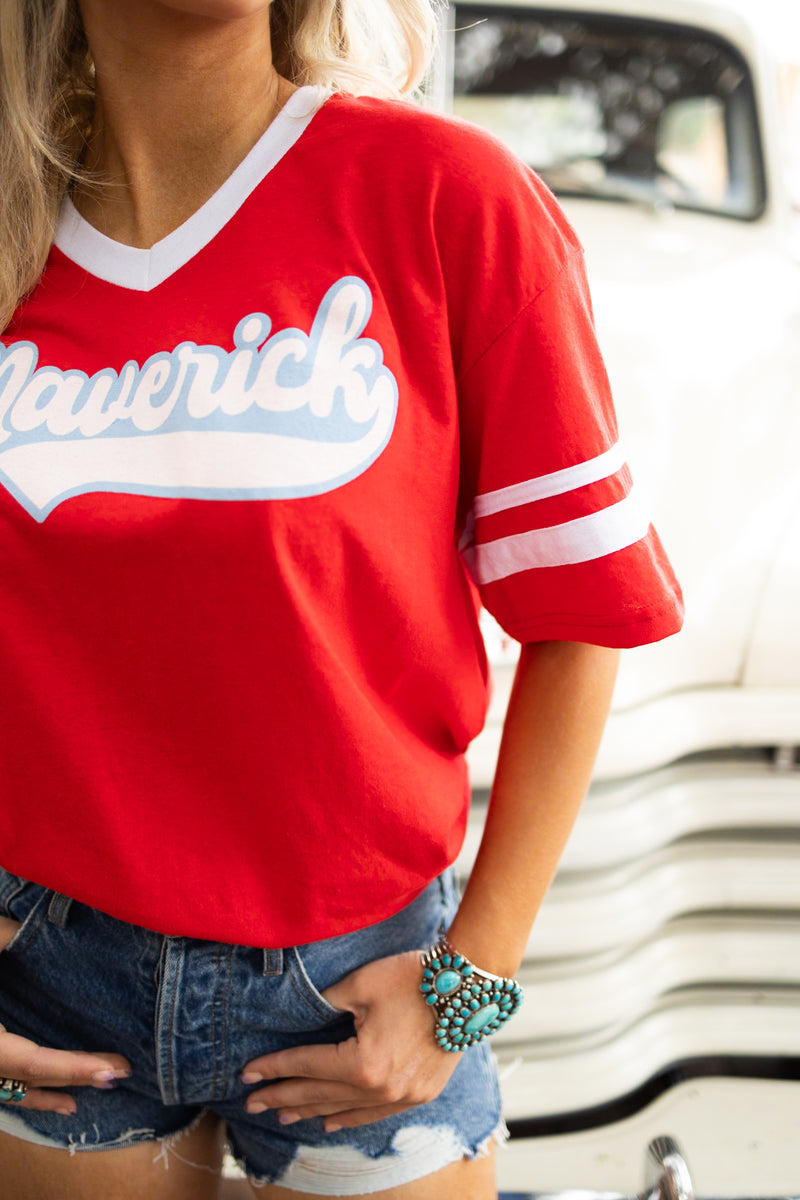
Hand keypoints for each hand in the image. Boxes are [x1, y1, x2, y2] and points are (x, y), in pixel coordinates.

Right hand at [0, 917, 130, 1113]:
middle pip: (22, 1078)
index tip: (112, 1070)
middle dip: (72, 1078)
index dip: (73, 1068)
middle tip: (118, 1074)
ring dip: (39, 1096)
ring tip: (76, 1104)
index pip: (31, 1060)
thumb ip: (1, 935)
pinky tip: (29, 1094)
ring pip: (1, 1089)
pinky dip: (10, 1091)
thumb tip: (31, 928)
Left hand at [240, 950, 458, 1130]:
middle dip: (282, 1096)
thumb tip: (304, 1015)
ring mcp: (402, 1096)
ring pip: (344, 1110)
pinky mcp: (420, 1095)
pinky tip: (329, 1122)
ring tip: (281, 1113)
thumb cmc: (413, 978)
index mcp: (362, 1062)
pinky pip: (374, 1115)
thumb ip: (326, 1003)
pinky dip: (348, 1118)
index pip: (306, 1067)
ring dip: (310, 1111)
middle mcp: (380, 1088)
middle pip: (319, 1094)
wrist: (467, 988)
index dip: (273, 1069)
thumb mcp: (361, 983)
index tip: (246, 1075)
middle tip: (251, 1103)